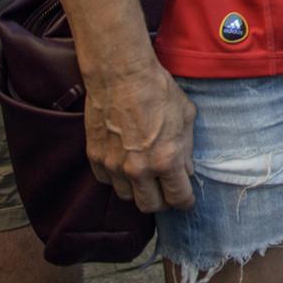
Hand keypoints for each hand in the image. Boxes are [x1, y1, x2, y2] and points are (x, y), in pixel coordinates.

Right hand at [84, 55, 196, 211]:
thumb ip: (187, 149)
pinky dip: (116, 178)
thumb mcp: (187, 117)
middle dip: (162, 201)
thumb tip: (186, 169)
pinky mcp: (95, 157)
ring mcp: (114, 166)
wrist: (122, 76)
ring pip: (126, 196)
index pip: (178, 198)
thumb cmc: (159, 91)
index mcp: (166, 161)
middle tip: (166, 190)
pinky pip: (106, 181)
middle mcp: (139, 169)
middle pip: (150, 206)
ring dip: (137, 190)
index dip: (185, 202)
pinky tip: (125, 164)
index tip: (186, 200)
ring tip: (145, 175)